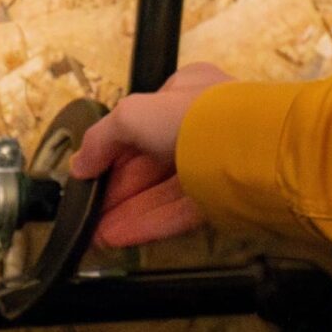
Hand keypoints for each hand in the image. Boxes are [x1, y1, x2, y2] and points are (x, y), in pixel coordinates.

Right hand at [70, 62, 230, 248]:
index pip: (139, 126)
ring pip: (162, 191)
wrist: (252, 151)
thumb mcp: (132, 114)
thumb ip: (102, 138)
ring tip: (96, 234)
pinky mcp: (222, 196)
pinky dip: (148, 223)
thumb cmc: (195, 118)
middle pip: (148, 163)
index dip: (110, 154)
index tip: (88, 177)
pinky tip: (119, 237)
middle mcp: (201, 126)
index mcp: (185, 93)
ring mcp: (213, 163)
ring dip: (127, 212)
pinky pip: (178, 211)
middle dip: (116, 191)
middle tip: (88, 214)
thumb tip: (79, 164)